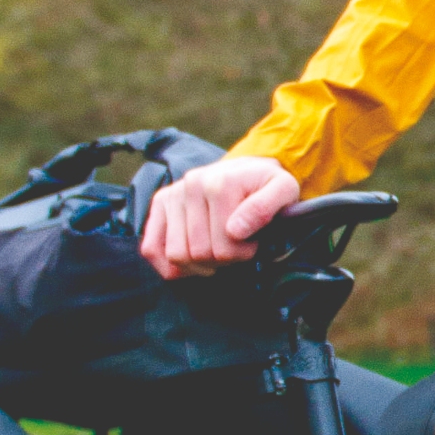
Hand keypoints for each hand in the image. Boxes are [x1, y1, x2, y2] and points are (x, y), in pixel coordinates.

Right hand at [140, 154, 301, 277]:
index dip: (243, 255)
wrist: (247, 169)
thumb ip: (266, 208)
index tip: (252, 244)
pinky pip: (151, 247)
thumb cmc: (266, 186)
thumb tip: (236, 230)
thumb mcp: (283, 190)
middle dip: (222, 261)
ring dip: (198, 265)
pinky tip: (189, 264)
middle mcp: (190, 185)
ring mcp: (172, 194)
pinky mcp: (160, 203)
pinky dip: (168, 265)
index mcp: (219, 183)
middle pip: (199, 253)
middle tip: (235, 248)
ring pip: (176, 255)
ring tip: (216, 252)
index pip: (224, 248)